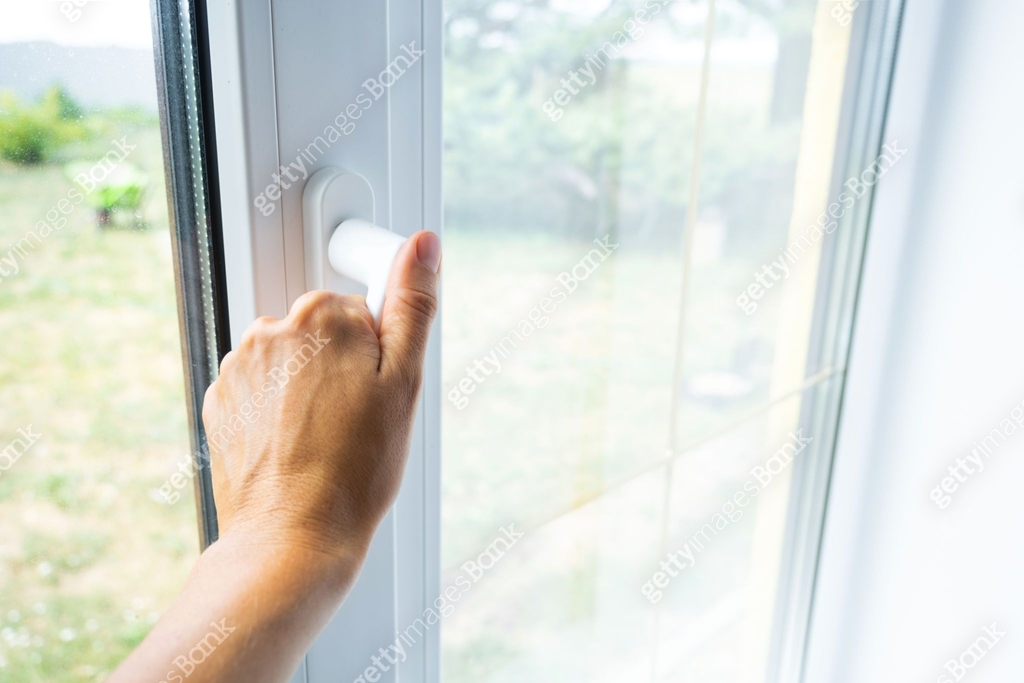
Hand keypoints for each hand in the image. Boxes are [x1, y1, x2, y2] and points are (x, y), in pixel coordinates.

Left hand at [201, 230, 440, 564]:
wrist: (293, 535)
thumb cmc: (354, 468)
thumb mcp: (404, 383)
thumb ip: (412, 304)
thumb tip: (422, 244)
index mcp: (321, 315)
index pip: (361, 310)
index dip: (378, 354)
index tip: (375, 389)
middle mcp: (271, 330)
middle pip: (323, 332)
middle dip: (343, 366)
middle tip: (358, 419)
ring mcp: (239, 366)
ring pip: (290, 361)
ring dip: (308, 387)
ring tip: (326, 437)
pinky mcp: (219, 401)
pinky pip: (259, 389)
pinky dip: (278, 409)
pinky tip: (296, 444)